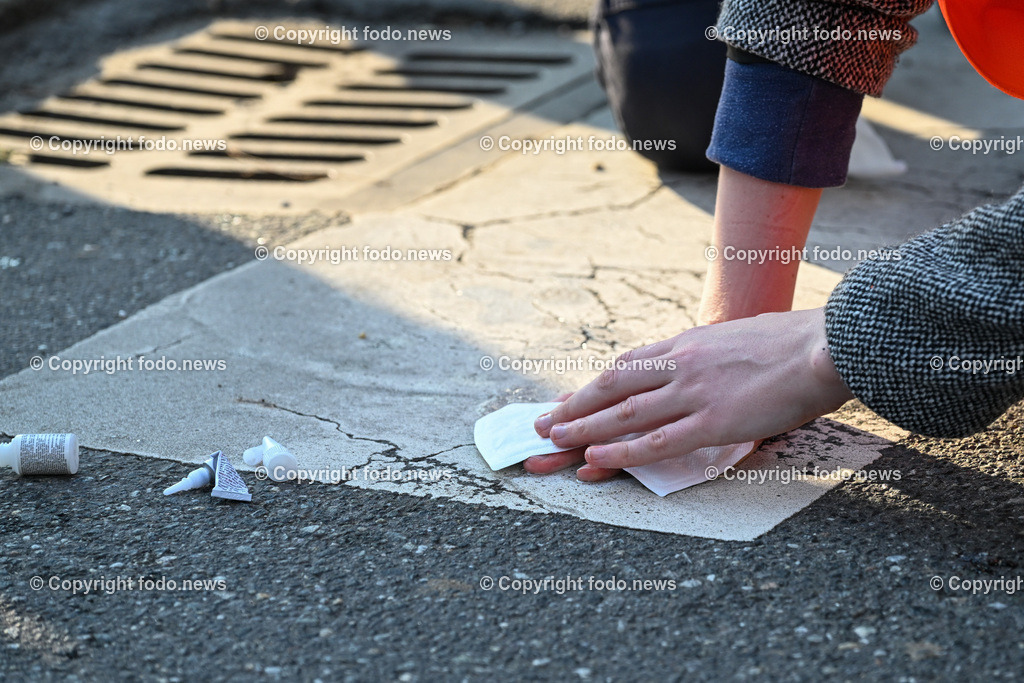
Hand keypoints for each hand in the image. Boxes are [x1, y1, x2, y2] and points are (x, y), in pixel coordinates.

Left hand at [526, 308, 852, 474]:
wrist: (829, 343)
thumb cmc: (796, 342)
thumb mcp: (741, 336)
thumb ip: (714, 353)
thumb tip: (705, 364)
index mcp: (690, 343)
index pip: (629, 365)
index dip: (596, 385)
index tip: (572, 397)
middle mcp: (682, 363)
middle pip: (613, 386)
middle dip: (573, 405)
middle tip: (543, 423)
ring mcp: (695, 392)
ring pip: (623, 412)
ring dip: (582, 426)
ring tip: (551, 440)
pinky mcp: (714, 421)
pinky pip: (657, 440)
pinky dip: (621, 450)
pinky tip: (594, 457)